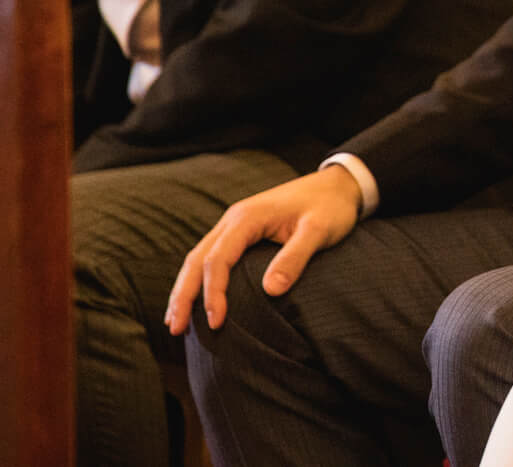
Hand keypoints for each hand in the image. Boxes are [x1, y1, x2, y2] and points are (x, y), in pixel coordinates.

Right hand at [166, 165, 362, 334]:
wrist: (338, 184)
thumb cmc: (331, 207)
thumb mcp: (319, 230)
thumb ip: (295, 258)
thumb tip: (271, 291)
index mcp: (248, 218)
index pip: (218, 260)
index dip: (213, 293)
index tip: (217, 322)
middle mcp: (233, 219)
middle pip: (196, 259)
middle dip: (183, 295)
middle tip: (174, 329)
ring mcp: (234, 224)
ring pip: (198, 257)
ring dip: (185, 289)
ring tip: (175, 321)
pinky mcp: (241, 230)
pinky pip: (212, 256)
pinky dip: (199, 279)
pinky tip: (197, 298)